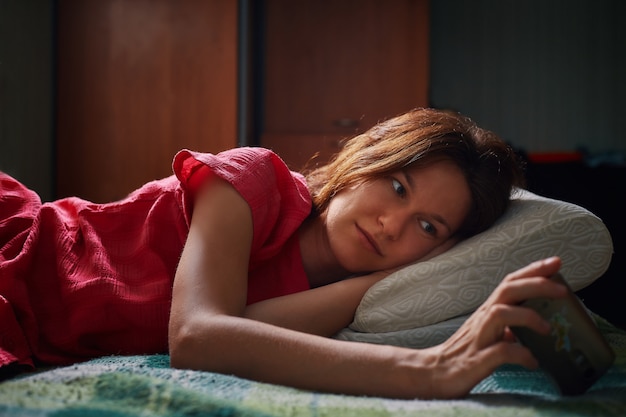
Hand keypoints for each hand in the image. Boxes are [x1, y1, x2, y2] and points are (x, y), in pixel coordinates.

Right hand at [421, 256, 566, 398]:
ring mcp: (479, 338)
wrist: (435, 374)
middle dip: (537, 285)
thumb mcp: (488, 334)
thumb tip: (529, 326)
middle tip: (564, 289)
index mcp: (487, 312)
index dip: (533, 270)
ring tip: (547, 329)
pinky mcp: (477, 360)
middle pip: (507, 290)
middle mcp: (482, 319)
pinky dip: (521, 354)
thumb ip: (506, 327)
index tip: (556, 262)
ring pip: (501, 314)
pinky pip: (501, 351)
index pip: (510, 283)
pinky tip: (533, 362)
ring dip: (527, 316)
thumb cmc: (464, 354)